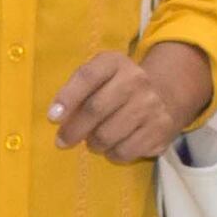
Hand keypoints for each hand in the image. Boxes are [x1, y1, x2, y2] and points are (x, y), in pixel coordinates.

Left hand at [51, 39, 213, 162]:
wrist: (164, 95)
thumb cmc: (117, 88)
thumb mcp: (100, 77)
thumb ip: (78, 91)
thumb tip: (58, 117)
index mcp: (115, 62)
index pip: (88, 76)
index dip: (67, 97)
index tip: (52, 118)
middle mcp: (136, 80)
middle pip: (95, 109)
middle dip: (73, 130)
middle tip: (62, 142)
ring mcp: (151, 105)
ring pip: (108, 135)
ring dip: (94, 144)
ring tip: (94, 141)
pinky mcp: (160, 129)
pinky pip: (125, 151)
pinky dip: (112, 154)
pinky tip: (113, 146)